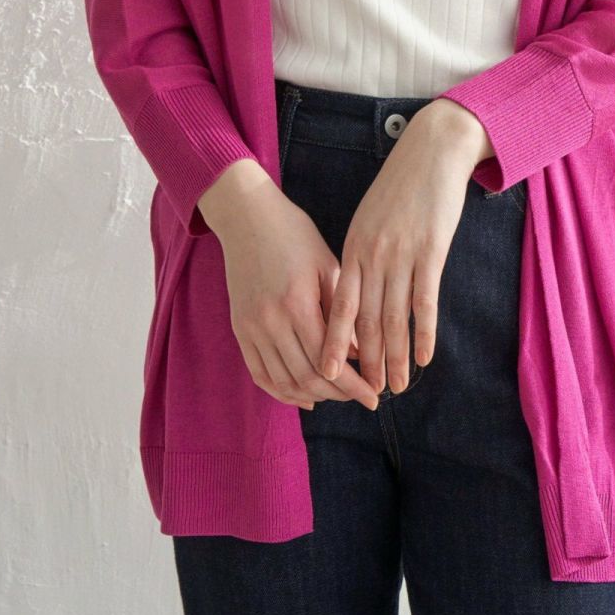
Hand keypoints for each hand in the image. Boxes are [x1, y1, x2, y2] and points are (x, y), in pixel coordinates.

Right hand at [203, 163, 382, 412]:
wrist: (247, 217)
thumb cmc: (295, 235)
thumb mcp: (328, 265)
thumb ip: (343, 312)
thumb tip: (362, 353)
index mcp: (297, 303)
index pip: (330, 362)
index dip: (354, 385)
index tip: (374, 396)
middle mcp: (271, 321)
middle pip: (307, 378)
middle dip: (338, 394)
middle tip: (361, 398)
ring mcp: (251, 328)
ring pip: (283, 381)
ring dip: (313, 396)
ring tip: (337, 396)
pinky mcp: (239, 329)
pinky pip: (259, 373)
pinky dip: (281, 390)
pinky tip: (303, 396)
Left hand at [316, 103, 482, 394]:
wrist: (431, 150)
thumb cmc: (400, 186)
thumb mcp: (370, 218)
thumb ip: (361, 254)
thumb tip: (354, 294)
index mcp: (353, 247)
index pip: (339, 306)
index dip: (334, 344)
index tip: (329, 376)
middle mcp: (372, 254)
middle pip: (366, 320)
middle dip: (366, 361)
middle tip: (368, 394)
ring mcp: (401, 253)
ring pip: (395, 317)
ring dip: (395, 356)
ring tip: (396, 386)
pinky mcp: (431, 250)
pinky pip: (425, 300)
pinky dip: (424, 332)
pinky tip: (423, 357)